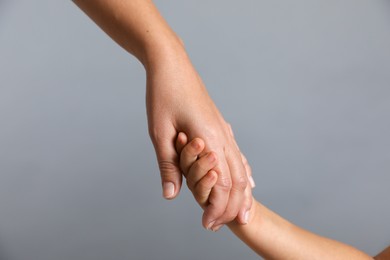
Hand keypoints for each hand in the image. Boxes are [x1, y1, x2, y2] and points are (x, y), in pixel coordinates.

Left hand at [146, 49, 252, 229]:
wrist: (172, 65)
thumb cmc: (163, 95)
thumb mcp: (159, 133)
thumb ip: (168, 165)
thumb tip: (171, 195)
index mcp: (210, 140)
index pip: (223, 185)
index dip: (217, 208)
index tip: (207, 225)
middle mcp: (223, 137)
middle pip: (238, 181)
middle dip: (231, 207)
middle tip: (222, 225)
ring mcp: (225, 131)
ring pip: (242, 169)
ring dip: (241, 194)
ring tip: (241, 213)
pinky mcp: (221, 127)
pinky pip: (238, 156)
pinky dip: (244, 174)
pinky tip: (248, 181)